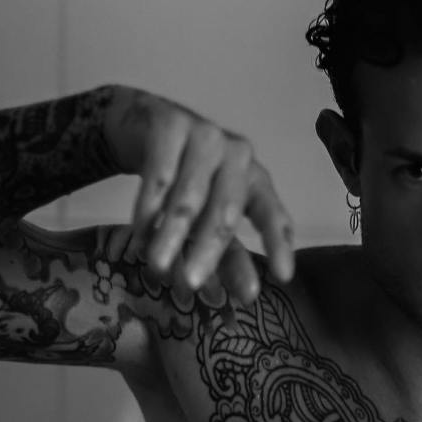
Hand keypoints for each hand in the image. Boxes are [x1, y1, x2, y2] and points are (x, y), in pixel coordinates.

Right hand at [102, 86, 293, 305]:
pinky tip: (139, 234)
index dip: (278, 244)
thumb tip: (248, 297)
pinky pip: (159, 175)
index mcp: (256, 181)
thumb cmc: (189, 181)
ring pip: (189, 196)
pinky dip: (148, 208)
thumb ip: (230, 257)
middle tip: (191, 285)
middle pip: (226, 211)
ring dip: (171, 234)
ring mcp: (206, 136)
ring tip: (156, 265)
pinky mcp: (169, 124)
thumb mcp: (210, 219)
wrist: (146, 127)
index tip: (283, 277)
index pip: (273, 215)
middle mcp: (238, 156)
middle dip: (208, 251)